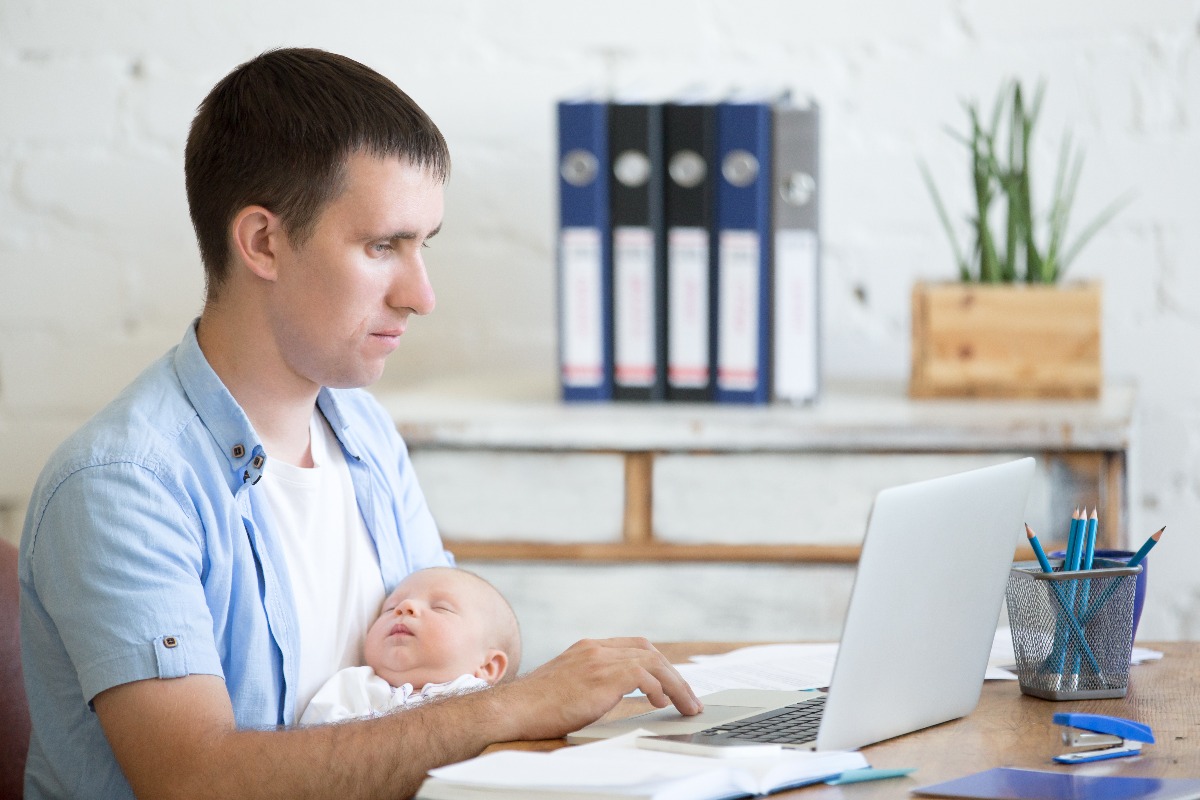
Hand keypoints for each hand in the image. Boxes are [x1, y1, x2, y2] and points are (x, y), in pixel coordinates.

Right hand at [495, 637, 702, 740]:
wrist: (513, 709)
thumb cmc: (535, 706)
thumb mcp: (568, 685)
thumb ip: (592, 682)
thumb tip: (614, 695)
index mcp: (587, 648)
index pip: (635, 646)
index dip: (658, 662)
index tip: (672, 681)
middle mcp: (595, 648)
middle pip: (648, 650)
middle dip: (674, 673)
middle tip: (689, 696)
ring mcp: (598, 660)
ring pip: (652, 661)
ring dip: (675, 684)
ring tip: (686, 704)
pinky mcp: (600, 677)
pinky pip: (642, 675)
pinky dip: (658, 688)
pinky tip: (660, 703)